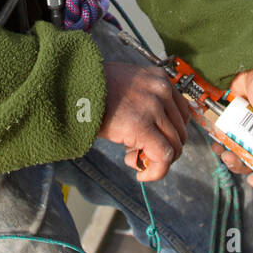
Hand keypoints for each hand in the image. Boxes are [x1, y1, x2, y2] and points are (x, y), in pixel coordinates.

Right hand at [97, 62, 189, 182]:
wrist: (71, 87)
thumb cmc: (91, 89)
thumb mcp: (126, 85)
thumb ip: (144, 101)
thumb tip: (152, 132)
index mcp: (158, 78)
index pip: (181, 113)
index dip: (170, 133)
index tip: (154, 142)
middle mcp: (161, 90)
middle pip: (180, 131)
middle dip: (163, 148)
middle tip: (138, 152)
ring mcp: (154, 108)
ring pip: (174, 146)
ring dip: (156, 160)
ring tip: (132, 159)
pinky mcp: (142, 127)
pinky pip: (163, 157)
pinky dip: (156, 171)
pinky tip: (140, 174)